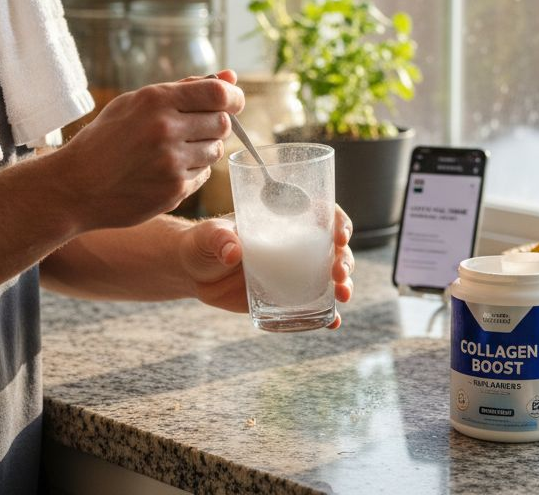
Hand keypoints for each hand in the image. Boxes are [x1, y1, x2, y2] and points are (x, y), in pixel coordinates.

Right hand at [58, 70, 243, 230]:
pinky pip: (204, 175)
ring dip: (205, 149)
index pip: (217, 94)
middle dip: (216, 124)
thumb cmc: (105, 141)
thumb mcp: (134, 103)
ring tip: (175, 151)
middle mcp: (166, 129)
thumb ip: (184, 88)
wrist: (76, 186)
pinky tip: (166, 171)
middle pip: (223, 123)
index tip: (234, 102)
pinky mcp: (175, 190)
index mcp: (156, 100)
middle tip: (196, 129)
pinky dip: (193, 172)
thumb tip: (230, 78)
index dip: (233, 97)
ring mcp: (172, 162)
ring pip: (216, 151)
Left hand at [179, 206, 354, 328]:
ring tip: (343, 296)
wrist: (193, 273)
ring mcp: (294, 272)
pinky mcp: (287, 296)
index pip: (321, 214)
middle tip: (338, 274)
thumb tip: (233, 253)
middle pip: (334, 248)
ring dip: (344, 285)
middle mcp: (295, 244)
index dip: (338, 222)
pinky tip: (333, 322)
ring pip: (331, 277)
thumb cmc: (203, 243)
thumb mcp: (209, 235)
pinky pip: (314, 306)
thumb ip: (220, 239)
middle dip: (345, 260)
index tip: (340, 235)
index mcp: (283, 220)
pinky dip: (328, 314)